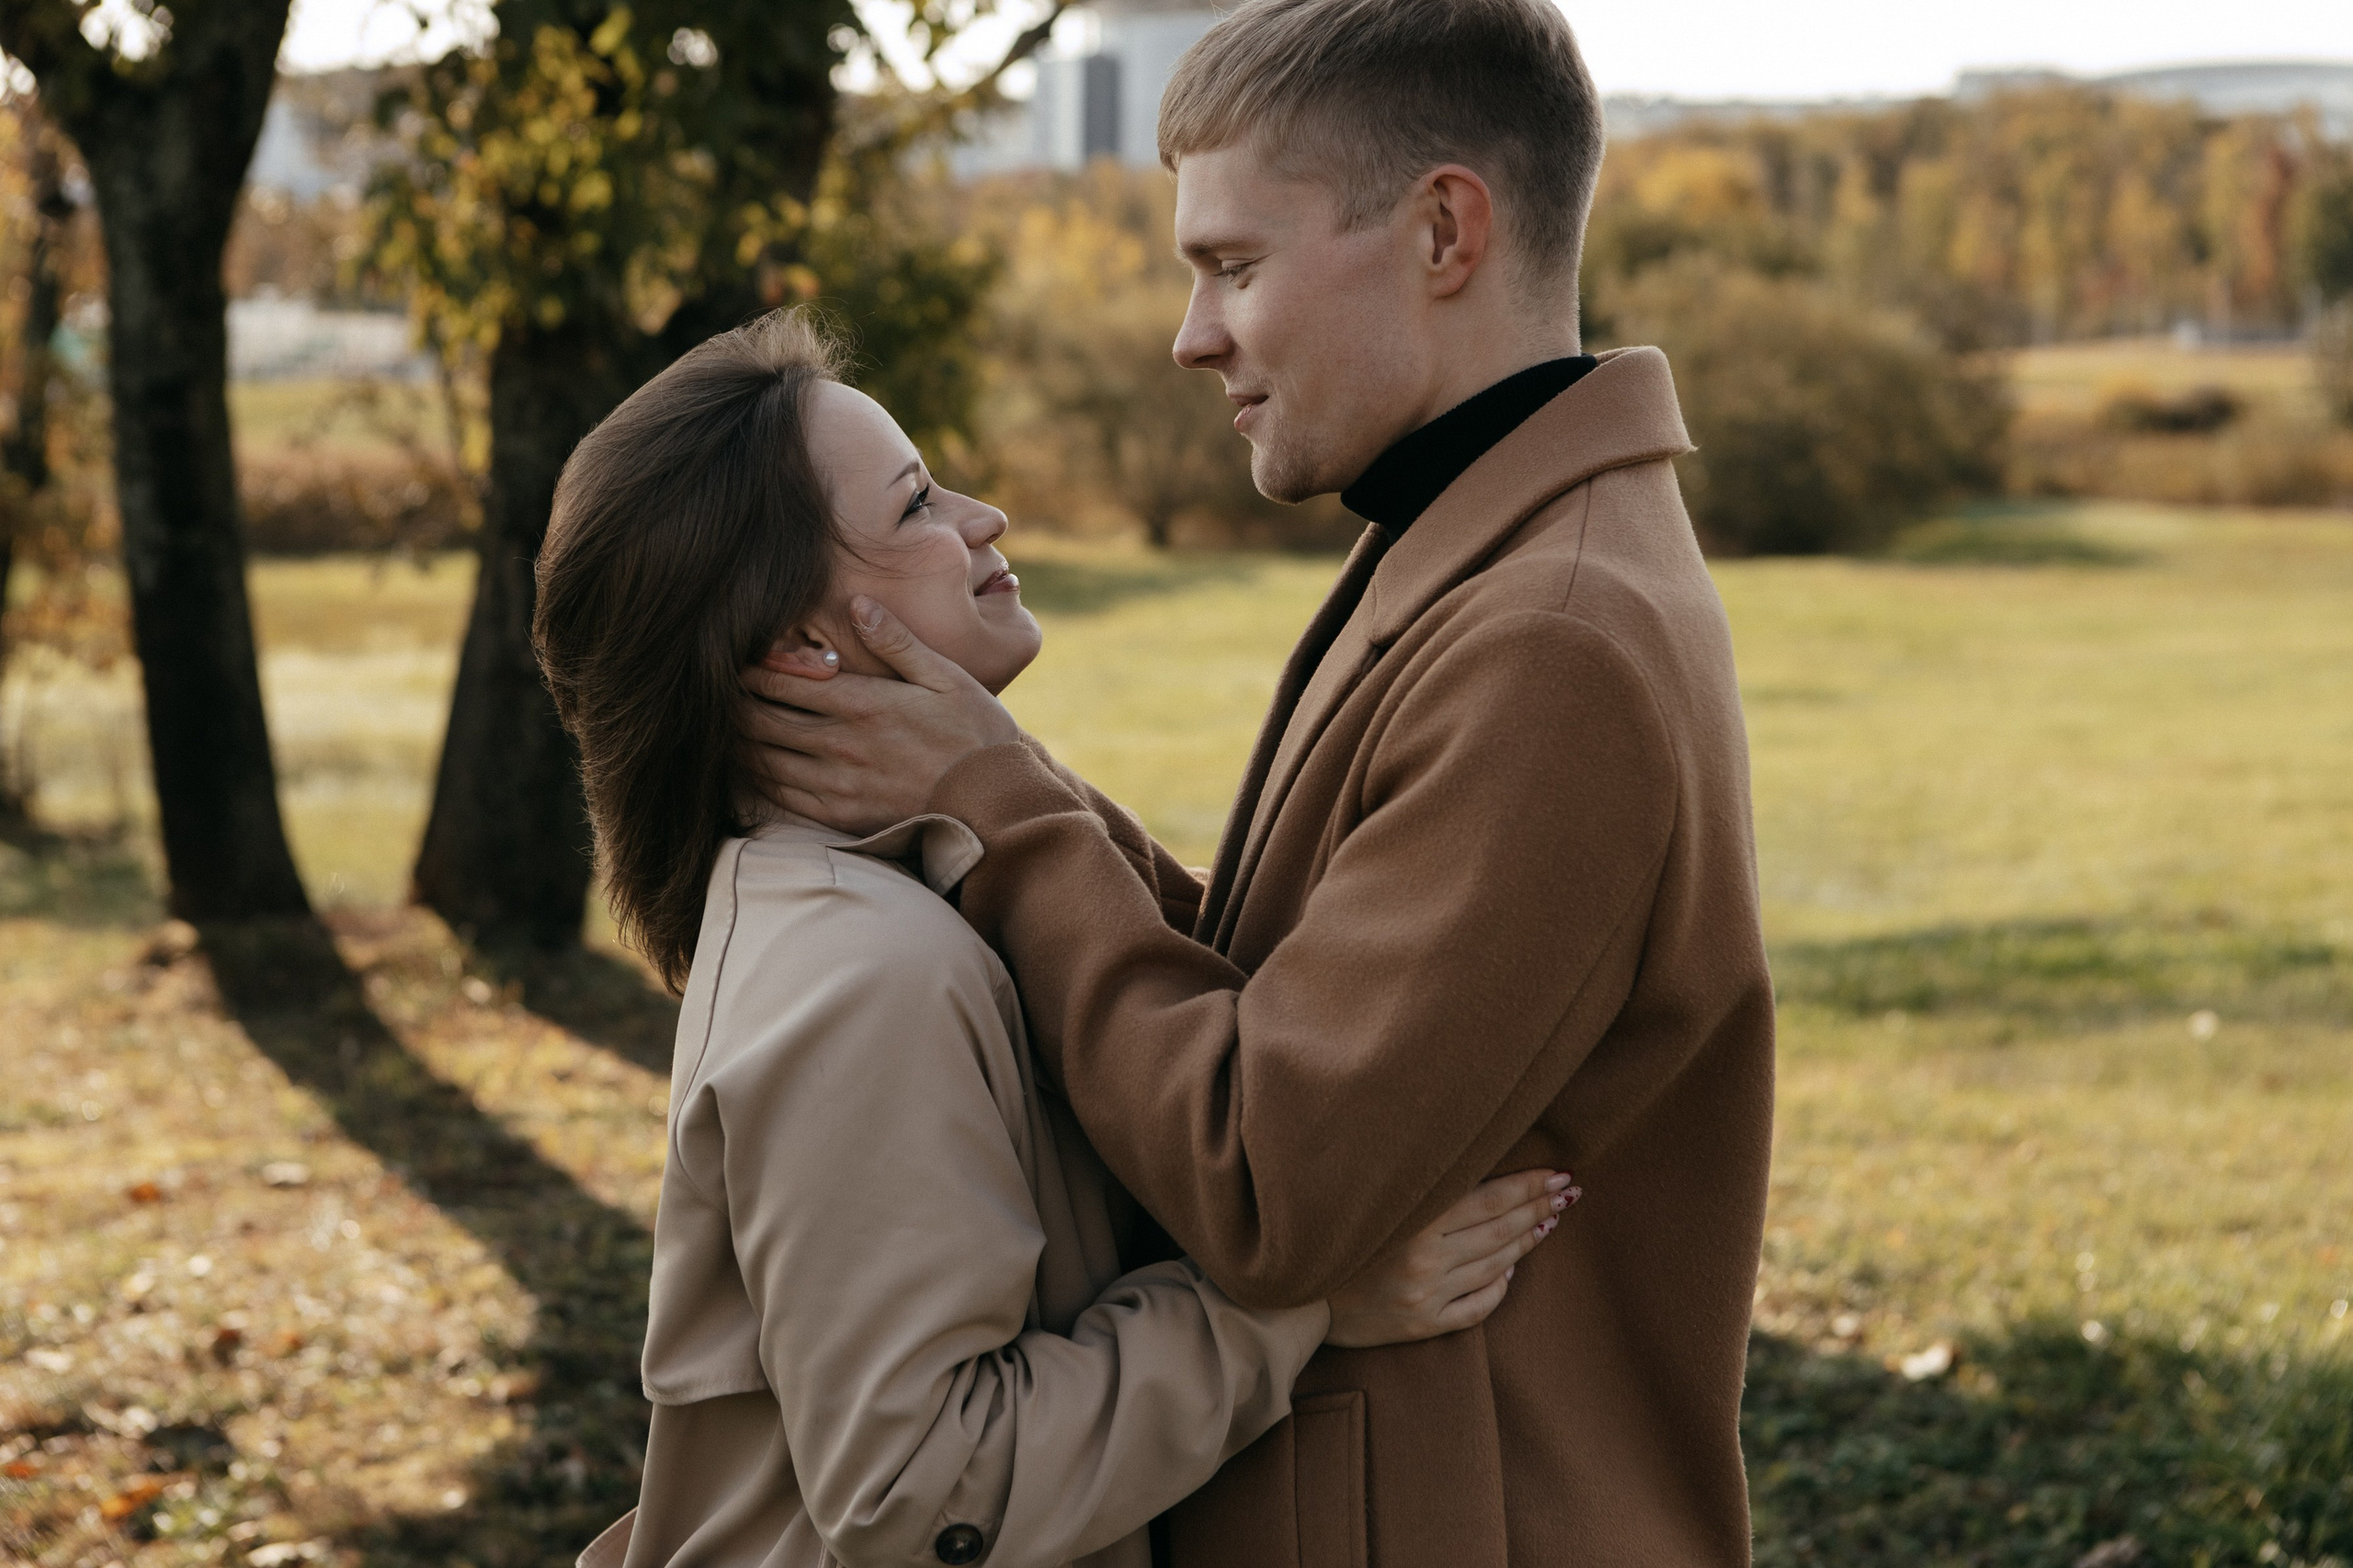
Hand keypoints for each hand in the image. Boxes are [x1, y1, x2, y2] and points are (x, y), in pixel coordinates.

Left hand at [737, 596, 1019, 834]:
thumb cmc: (976, 733)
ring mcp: (839, 784)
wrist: (996, 804)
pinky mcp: (842, 816)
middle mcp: (842, 744)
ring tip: (716, 726)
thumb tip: (858, 604)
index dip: (750, 669)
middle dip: (731, 704)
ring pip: (764, 761)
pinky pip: (783, 797)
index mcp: (863, 703)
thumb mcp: (946, 677)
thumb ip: (896, 642)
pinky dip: (756, 779)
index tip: (730, 657)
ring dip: (736, 742)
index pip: (784, 681)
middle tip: (709, 690)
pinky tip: (745, 768)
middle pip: (762, 721)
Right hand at [1323, 1169, 1578, 1347]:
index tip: (1560, 1173)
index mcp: (1410, 1221)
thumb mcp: (1371, 1199)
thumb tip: (1476, 1169)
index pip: (1490, 1198)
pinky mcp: (1422, 1325)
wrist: (1292, 1296)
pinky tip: (1511, 1269)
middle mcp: (1422, 1260)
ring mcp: (1424, 1296)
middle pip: (1501, 1230)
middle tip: (1570, 1190)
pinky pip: (1478, 1308)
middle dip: (1541, 1207)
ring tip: (1550, 1220)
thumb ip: (1420, 1185)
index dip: (1530, 1185)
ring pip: (1496, 1265)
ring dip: (1529, 1241)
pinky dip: (1501, 1286)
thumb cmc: (1332, 1235)